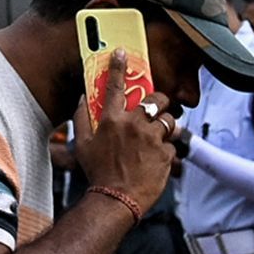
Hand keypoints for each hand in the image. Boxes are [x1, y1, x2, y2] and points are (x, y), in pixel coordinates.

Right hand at [72, 52, 175, 213]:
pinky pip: (172, 144)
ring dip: (166, 125)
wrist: (116, 200)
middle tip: (156, 108)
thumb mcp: (83, 144)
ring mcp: (152, 139)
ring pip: (169, 120)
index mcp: (112, 119)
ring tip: (159, 135)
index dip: (119, 66)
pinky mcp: (165, 154)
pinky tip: (157, 159)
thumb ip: (81, 117)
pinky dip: (167, 150)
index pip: (116, 86)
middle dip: (159, 100)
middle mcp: (133, 125)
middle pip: (156, 99)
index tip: (122, 53)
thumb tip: (82, 98)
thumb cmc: (98, 173)